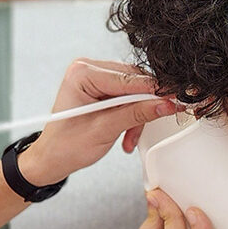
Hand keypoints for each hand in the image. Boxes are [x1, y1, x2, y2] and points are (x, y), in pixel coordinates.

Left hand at [17, 59, 177, 185]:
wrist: (51, 159)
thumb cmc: (65, 146)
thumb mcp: (104, 131)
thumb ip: (136, 115)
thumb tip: (165, 104)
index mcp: (82, 73)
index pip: (128, 79)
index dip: (155, 91)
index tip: (176, 99)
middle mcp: (88, 69)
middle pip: (134, 81)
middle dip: (143, 108)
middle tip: (149, 127)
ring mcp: (95, 78)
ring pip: (134, 91)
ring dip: (137, 116)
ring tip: (129, 139)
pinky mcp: (101, 89)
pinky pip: (128, 97)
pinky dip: (131, 116)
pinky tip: (125, 135)